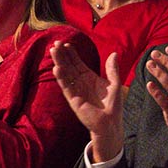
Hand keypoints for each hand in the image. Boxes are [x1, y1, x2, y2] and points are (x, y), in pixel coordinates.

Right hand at [51, 41, 123, 162]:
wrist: (111, 123)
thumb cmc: (113, 106)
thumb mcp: (115, 83)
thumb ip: (112, 69)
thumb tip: (114, 53)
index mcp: (89, 78)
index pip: (77, 63)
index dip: (72, 54)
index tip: (66, 43)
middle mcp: (80, 83)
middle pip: (69, 66)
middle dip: (62, 55)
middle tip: (55, 43)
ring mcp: (76, 91)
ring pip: (65, 74)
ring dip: (59, 62)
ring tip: (53, 51)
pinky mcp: (74, 100)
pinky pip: (66, 86)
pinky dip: (61, 78)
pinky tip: (57, 68)